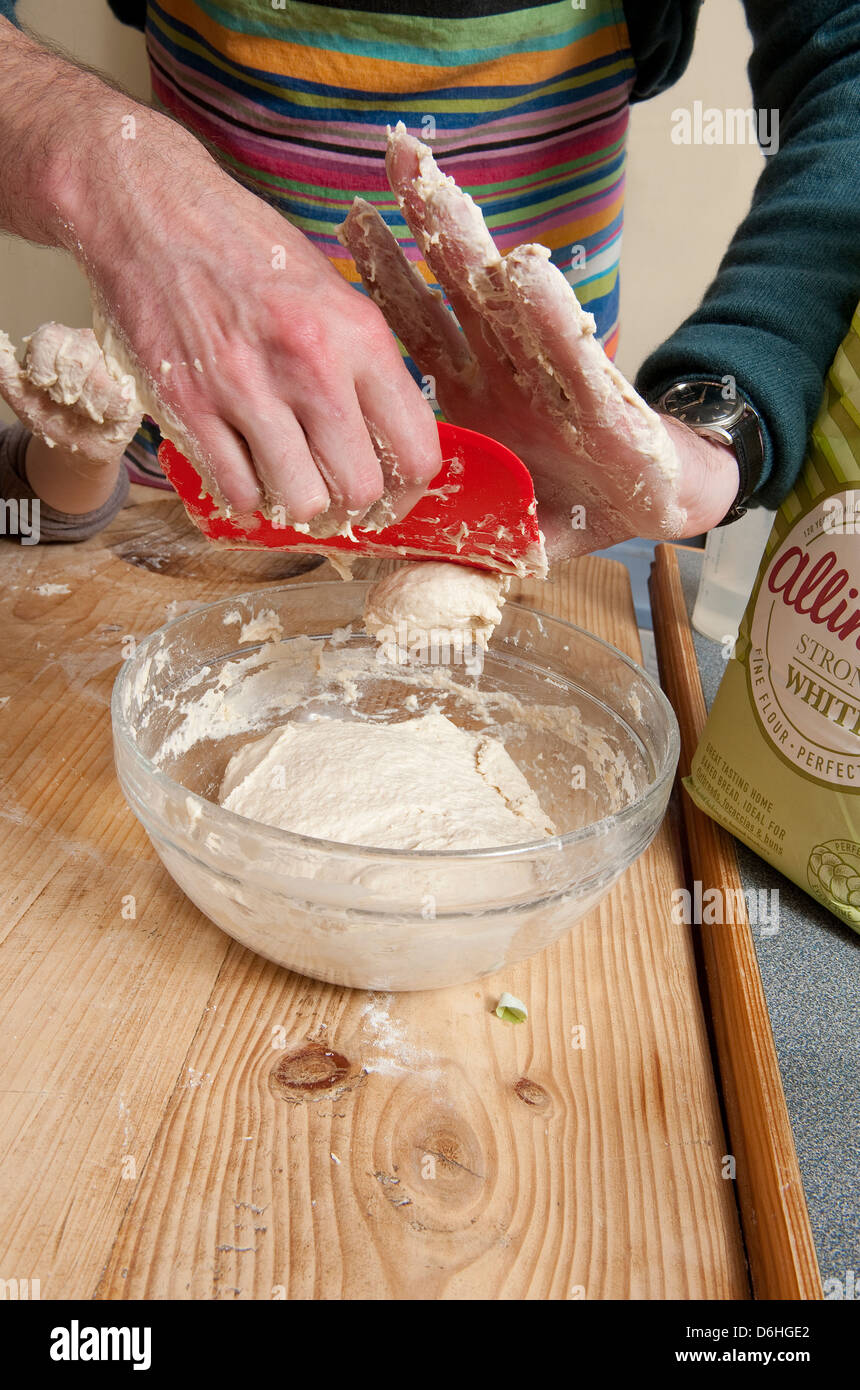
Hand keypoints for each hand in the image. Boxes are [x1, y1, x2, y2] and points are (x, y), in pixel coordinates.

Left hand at [0, 323, 139, 511]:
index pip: (49, 338)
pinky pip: (124, 393)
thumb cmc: (56, 420)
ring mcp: (116, 362)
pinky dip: (112, 410)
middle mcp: (89, 344)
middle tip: (69, 403)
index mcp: (59, 342)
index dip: (44, 369)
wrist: (82, 449)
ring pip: (101, 375)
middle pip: (76, 356)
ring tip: (90, 410)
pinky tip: (109, 414)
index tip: (44, 388)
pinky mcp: (137, 384)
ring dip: (89, 403)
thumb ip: (6, 375)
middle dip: (67, 390)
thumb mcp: (25, 401)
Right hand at [72, 117, 441, 531]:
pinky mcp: (191, 405)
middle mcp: (312, 365)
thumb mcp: (332, 294)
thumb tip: (386, 440)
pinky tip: (243, 473)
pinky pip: (237, 490)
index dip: (408, 492)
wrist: (155, 213)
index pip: (415, 449)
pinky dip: (244, 497)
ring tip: (286, 486)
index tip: (390, 498)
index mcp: (360, 336)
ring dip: (296, 507)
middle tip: (335, 501)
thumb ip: (363, 366)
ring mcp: (248, 389)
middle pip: (360, 489)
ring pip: (300, 502)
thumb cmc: (248, 252)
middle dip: (351, 509)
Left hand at [339, 125, 739, 559]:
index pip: (421, 326)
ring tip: (441, 191)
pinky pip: (570, 355)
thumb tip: (383, 587)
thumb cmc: (575, 504)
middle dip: (429, 224)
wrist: (658, 503)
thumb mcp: (494, 528)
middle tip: (397, 156)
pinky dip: (547, 319)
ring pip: (509, 303)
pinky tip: (526, 274)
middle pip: (460, 287)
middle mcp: (508, 368)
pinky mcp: (602, 400)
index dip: (387, 277)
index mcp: (475, 391)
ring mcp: (554, 376)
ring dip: (474, 248)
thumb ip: (443, 544)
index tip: (350, 224)